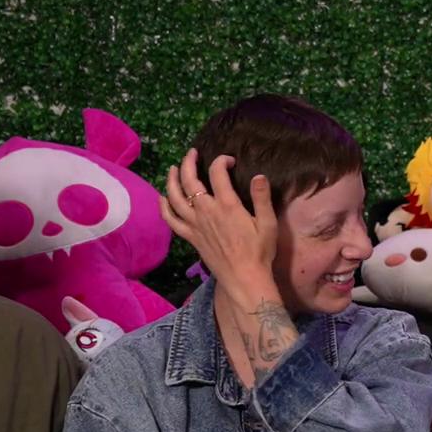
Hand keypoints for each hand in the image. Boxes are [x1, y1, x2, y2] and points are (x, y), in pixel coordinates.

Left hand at [162, 150, 277, 292]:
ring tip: (173, 169)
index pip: (217, 173)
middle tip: (192, 153)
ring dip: (172, 180)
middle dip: (188, 163)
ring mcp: (195, 225)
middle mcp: (207, 212)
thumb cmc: (259, 252)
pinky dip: (164, 207)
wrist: (244, 278)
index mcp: (228, 205)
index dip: (221, 161)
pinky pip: (171, 220)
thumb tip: (259, 175)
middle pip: (190, 181)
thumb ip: (262, 197)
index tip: (229, 160)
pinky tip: (163, 198)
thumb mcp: (268, 223)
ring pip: (176, 197)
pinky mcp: (191, 237)